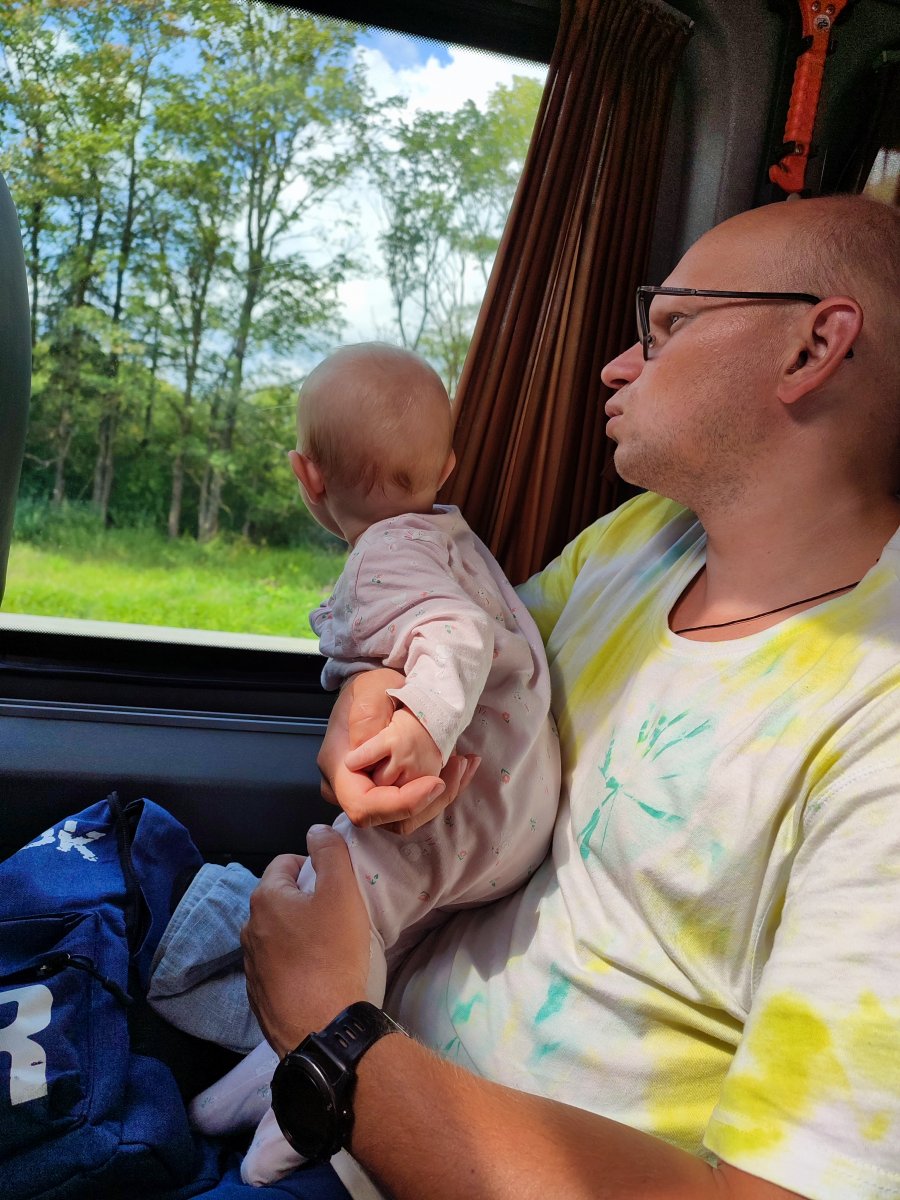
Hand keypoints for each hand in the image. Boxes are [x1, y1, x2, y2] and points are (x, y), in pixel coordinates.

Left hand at [241, 827, 369, 1057]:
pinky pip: (277, 966)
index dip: (314, 867)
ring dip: (298, 933)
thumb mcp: (341, 891)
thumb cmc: (333, 954)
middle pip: (280, 899)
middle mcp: (249, 929)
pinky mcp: (259, 996)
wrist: (323, 1028)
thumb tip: (316, 829)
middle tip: (337, 915)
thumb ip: (330, 851)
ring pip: (277, 934)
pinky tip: (316, 976)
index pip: (286, 863)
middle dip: (306, 900)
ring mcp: (251, 966)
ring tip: (328, 948)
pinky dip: (294, 964)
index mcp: (265, 899)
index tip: (337, 886)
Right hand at [318, 670, 479, 832]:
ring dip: (442, 797)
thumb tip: (366, 750)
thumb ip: (367, 715)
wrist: (377, 693)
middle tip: (460, 764)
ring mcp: (370, 796)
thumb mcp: (370, 688)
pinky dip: (442, 793)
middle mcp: (351, 790)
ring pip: (408, 819)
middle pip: (392, 819)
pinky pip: (416, 808)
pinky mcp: (389, 795)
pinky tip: (460, 768)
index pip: (364, 807)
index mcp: (337, 768)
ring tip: (464, 763)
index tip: (435, 782)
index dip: (402, 803)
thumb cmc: (372, 689)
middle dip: (431, 800)